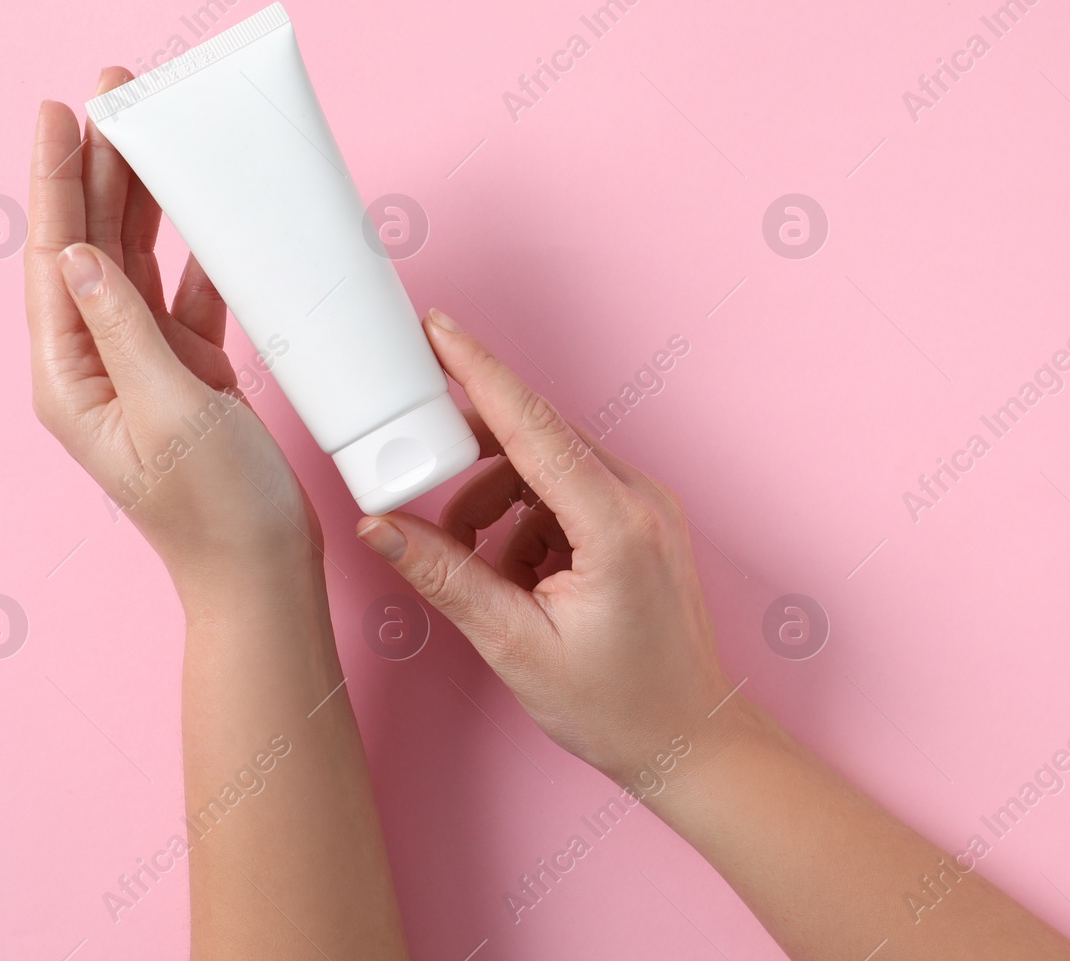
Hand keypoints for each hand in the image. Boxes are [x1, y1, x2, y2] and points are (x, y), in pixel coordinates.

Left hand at [24, 69, 320, 591]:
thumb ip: (126, 328)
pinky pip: (188, 296)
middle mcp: (96, 366)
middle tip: (112, 95)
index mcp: (70, 379)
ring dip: (144, 200)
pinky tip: (209, 212)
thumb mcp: (171, 411)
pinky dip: (199, 253)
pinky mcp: (191, 373)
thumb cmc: (218, 509)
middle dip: (99, 170)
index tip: (59, 113)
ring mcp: (145, 366)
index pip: (54, 259)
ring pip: (138, 262)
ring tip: (152, 134)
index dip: (55, 181)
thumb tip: (79, 254)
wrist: (264, 571)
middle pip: (91, 247)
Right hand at [354, 310, 737, 782]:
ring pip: (548, 465)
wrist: (688, 739)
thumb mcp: (514, 646)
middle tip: (420, 478)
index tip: (436, 329)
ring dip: (498, 500)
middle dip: (472, 458)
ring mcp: (647, 507)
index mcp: (615, 525)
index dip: (478, 371)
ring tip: (482, 570)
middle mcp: (640, 500)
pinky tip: (520, 576)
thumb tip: (381, 525)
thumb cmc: (617, 706)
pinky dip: (529, 519)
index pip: (533, 426)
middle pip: (537, 438)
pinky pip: (570, 490)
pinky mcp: (642, 521)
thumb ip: (446, 576)